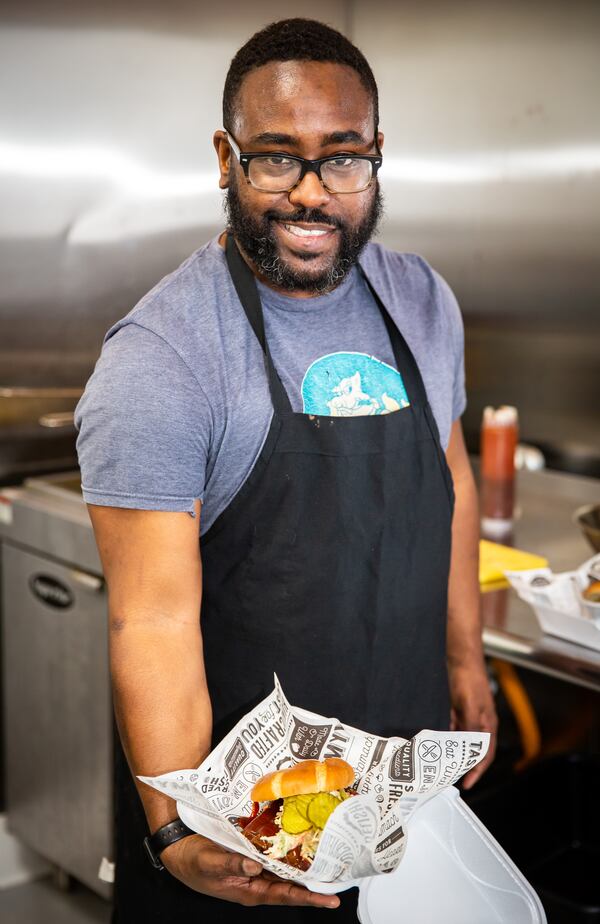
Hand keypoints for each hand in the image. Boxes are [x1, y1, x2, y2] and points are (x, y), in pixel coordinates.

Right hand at [161, 833, 339, 908]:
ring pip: (285, 867)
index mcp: (250, 890)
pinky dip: (287, 847)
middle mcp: (257, 881)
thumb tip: (254, 866)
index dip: (309, 898)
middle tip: (339, 873)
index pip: (285, 895)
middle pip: (291, 883)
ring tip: (329, 857)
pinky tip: (300, 838)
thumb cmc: (193, 862)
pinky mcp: (252, 854)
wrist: (180, 850)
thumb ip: (231, 864)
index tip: (331, 900)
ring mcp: (255, 868)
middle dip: (314, 880)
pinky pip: (274, 853)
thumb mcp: (210, 863)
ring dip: (303, 862)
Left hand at [448, 656, 497, 789]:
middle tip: (451, 775)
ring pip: (462, 738)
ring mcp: (469, 714)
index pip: (485, 754)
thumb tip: (466, 746)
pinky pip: (454, 726)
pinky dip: (446, 733)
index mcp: (488, 724)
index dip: (477, 771)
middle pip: (473, 749)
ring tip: (442, 760)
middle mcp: (480, 721)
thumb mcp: (469, 705)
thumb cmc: (469, 678)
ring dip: (453, 749)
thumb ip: (469, 726)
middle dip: (464, 763)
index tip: (466, 783)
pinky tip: (437, 737)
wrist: (461, 656)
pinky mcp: (459, 706)